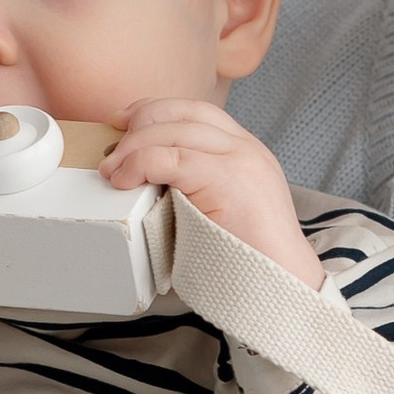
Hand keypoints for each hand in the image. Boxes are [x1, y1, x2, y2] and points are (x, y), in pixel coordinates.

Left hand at [104, 100, 322, 285]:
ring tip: (112, 171)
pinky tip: (125, 180)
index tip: (126, 122)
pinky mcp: (229, 179)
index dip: (156, 110)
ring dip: (133, 147)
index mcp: (246, 151)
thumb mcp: (219, 209)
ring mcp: (241, 160)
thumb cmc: (245, 259)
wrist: (281, 283)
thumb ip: (194, 186)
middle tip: (112, 150)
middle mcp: (246, 148)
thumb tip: (143, 182)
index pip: (197, 112)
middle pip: (183, 112)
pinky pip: (171, 158)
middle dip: (140, 122)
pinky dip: (140, 164)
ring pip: (174, 131)